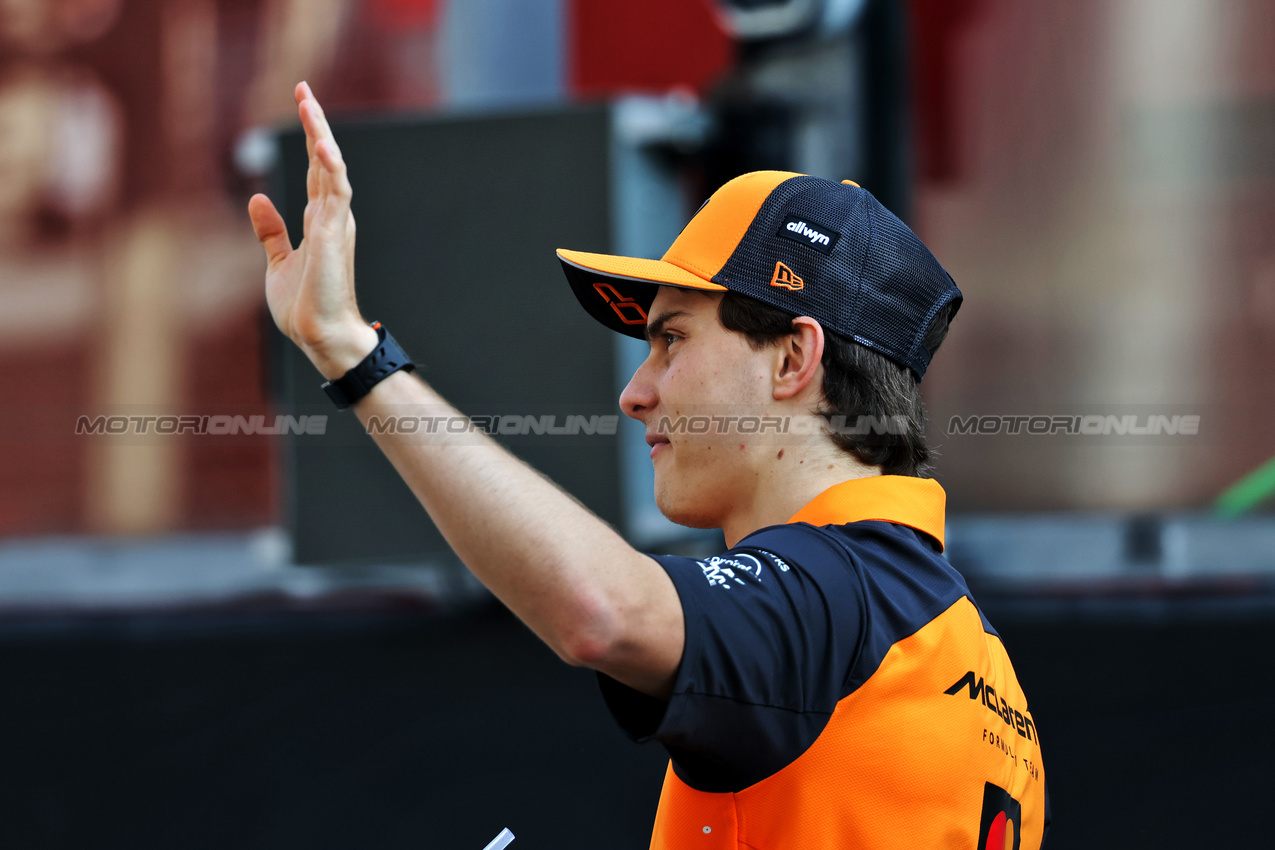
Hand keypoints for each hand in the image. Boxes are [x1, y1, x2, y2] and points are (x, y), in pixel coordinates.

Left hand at [248, 82, 378, 378]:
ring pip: (330, 167)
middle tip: (303, 88)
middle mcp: (331, 217)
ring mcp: (335, 223)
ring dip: (320, 133)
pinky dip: (330, 165)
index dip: (310, 138)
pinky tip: (323, 143)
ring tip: (308, 100)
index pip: (315, 170)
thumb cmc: (306, 308)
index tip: (302, 104)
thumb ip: (271, 231)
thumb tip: (258, 197)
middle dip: (314, 123)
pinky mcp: (334, 233)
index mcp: (320, 222)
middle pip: (323, 160)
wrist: (320, 336)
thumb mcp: (278, 263)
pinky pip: (335, 191)